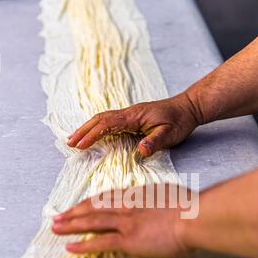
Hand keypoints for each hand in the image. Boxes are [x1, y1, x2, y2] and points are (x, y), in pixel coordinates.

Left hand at [52, 184, 195, 257]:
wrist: (194, 217)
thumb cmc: (191, 208)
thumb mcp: (172, 197)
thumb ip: (159, 200)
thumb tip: (160, 203)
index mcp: (138, 195)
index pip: (107, 197)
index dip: (90, 202)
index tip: (79, 205)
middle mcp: (127, 206)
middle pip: (93, 207)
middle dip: (73, 212)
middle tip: (58, 216)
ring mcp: (126, 222)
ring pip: (91, 222)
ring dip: (71, 225)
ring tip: (55, 228)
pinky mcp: (129, 239)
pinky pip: (100, 242)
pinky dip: (83, 245)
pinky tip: (70, 248)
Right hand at [67, 92, 198, 156]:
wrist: (188, 107)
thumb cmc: (179, 121)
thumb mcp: (170, 134)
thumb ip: (155, 142)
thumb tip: (140, 150)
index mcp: (134, 116)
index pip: (107, 124)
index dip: (92, 134)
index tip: (80, 145)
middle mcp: (129, 113)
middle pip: (100, 119)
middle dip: (83, 130)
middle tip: (69, 143)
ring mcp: (130, 114)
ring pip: (103, 118)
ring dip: (87, 127)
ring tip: (74, 139)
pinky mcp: (132, 117)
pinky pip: (110, 120)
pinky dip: (97, 126)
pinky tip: (94, 133)